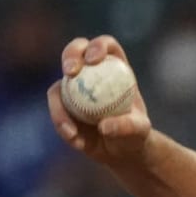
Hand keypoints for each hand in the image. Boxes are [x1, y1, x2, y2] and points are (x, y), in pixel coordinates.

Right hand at [48, 34, 154, 168]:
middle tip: (71, 72)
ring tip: (71, 131)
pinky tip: (74, 139)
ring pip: (59, 84)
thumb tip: (103, 126)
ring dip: (59, 105)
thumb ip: (127, 127)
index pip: (106, 46)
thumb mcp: (139, 131)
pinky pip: (56, 109)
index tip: (94, 60)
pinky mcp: (63, 104)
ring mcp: (75, 87)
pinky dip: (61, 123)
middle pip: (76, 50)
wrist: (121, 151)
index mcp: (116, 67)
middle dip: (70, 55)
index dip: (98, 46)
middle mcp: (92, 71)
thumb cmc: (135, 135)